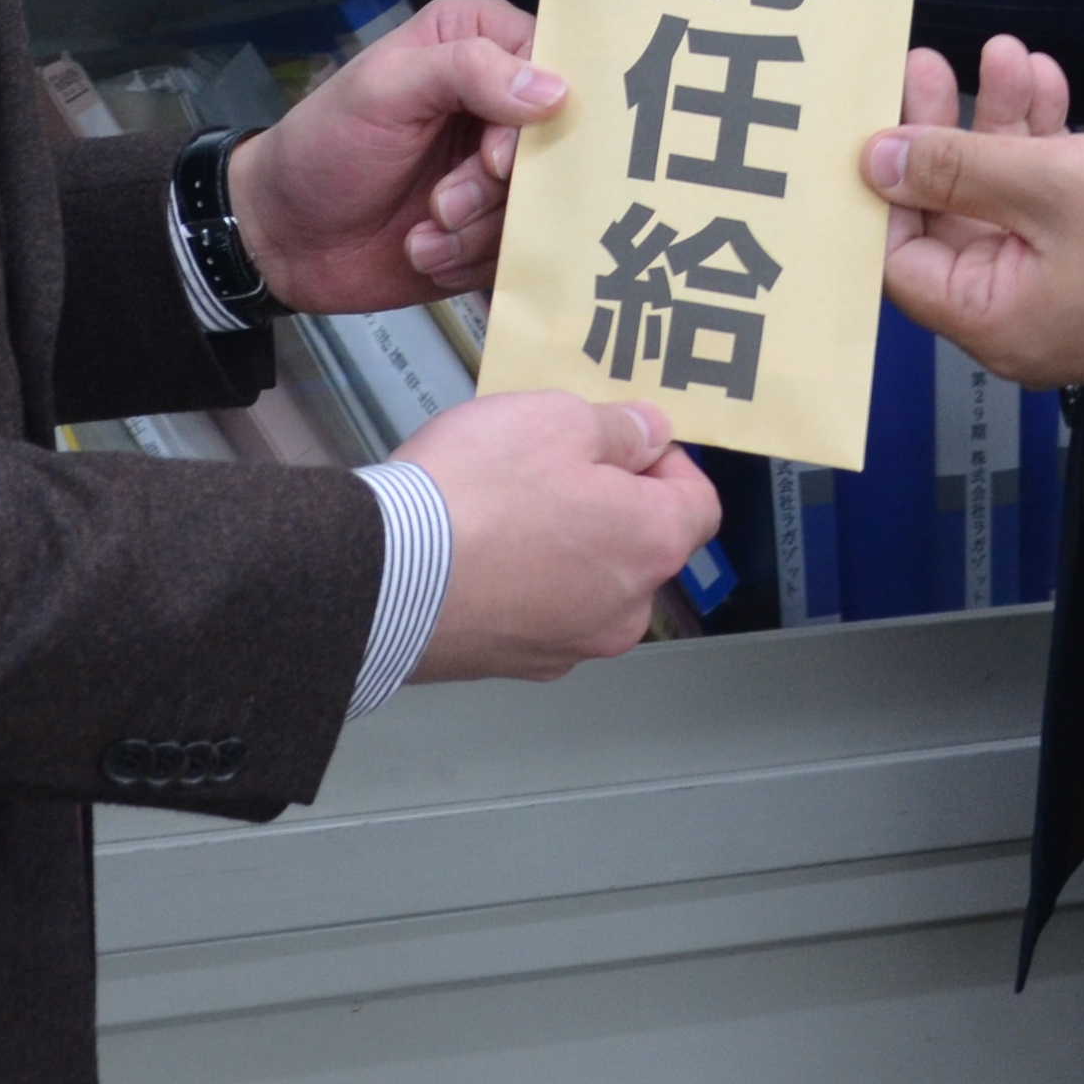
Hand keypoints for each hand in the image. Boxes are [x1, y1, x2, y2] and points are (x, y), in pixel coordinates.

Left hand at [226, 0, 561, 311]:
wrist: (283, 237)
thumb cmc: (320, 147)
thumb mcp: (383, 91)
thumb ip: (465, 71)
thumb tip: (554, 88)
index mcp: (479, 40)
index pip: (556, 67)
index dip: (536, 123)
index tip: (492, 160)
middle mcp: (501, 97)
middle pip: (558, 145)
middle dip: (496, 190)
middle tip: (442, 205)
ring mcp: (501, 166)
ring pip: (542, 204)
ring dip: (476, 231)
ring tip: (423, 231)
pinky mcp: (497, 223)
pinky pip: (522, 247)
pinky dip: (470, 259)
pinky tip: (425, 250)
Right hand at [397, 390, 722, 681]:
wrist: (384, 577)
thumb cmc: (477, 493)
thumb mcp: (556, 418)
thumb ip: (619, 427)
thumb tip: (651, 434)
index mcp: (652, 544)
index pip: (700, 503)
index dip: (668, 461)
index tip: (624, 438)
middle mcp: (626, 610)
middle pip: (642, 545)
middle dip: (609, 502)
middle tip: (550, 464)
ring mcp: (571, 646)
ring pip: (590, 582)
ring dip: (565, 545)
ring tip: (502, 506)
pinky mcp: (517, 664)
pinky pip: (541, 611)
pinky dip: (525, 583)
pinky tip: (478, 551)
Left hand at [869, 37, 1083, 390]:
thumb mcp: (1056, 182)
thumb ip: (958, 168)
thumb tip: (874, 161)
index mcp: (995, 322)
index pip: (901, 260)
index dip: (886, 187)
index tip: (877, 119)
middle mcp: (1018, 317)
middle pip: (951, 217)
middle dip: (946, 133)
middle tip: (928, 64)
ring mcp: (1059, 290)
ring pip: (1002, 196)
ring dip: (1003, 123)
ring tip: (1005, 50)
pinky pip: (1047, 202)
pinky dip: (1045, 145)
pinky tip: (1048, 80)